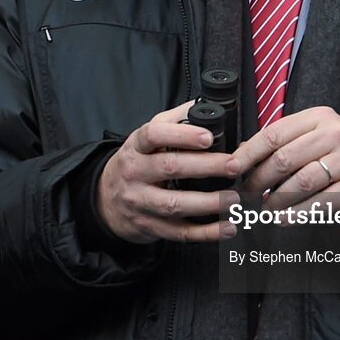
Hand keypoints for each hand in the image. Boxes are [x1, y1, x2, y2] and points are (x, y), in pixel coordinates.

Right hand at [97, 101, 238, 243]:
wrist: (105, 199)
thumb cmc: (136, 162)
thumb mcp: (146, 136)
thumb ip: (174, 119)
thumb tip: (206, 106)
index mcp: (137, 147)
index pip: (154, 135)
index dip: (182, 135)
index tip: (208, 137)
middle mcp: (136, 173)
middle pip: (170, 168)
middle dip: (205, 167)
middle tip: (233, 166)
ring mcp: (141, 202)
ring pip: (174, 204)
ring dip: (208, 203)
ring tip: (234, 198)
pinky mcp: (151, 227)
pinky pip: (180, 232)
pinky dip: (206, 233)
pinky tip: (227, 227)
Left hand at [226, 107, 339, 218]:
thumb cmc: (335, 154)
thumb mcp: (311, 137)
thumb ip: (280, 142)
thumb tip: (239, 156)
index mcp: (319, 117)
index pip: (274, 133)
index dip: (248, 153)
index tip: (230, 168)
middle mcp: (336, 133)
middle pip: (284, 159)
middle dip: (259, 181)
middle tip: (247, 195)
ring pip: (300, 183)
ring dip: (276, 201)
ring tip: (264, 209)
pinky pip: (319, 203)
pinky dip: (296, 214)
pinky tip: (283, 219)